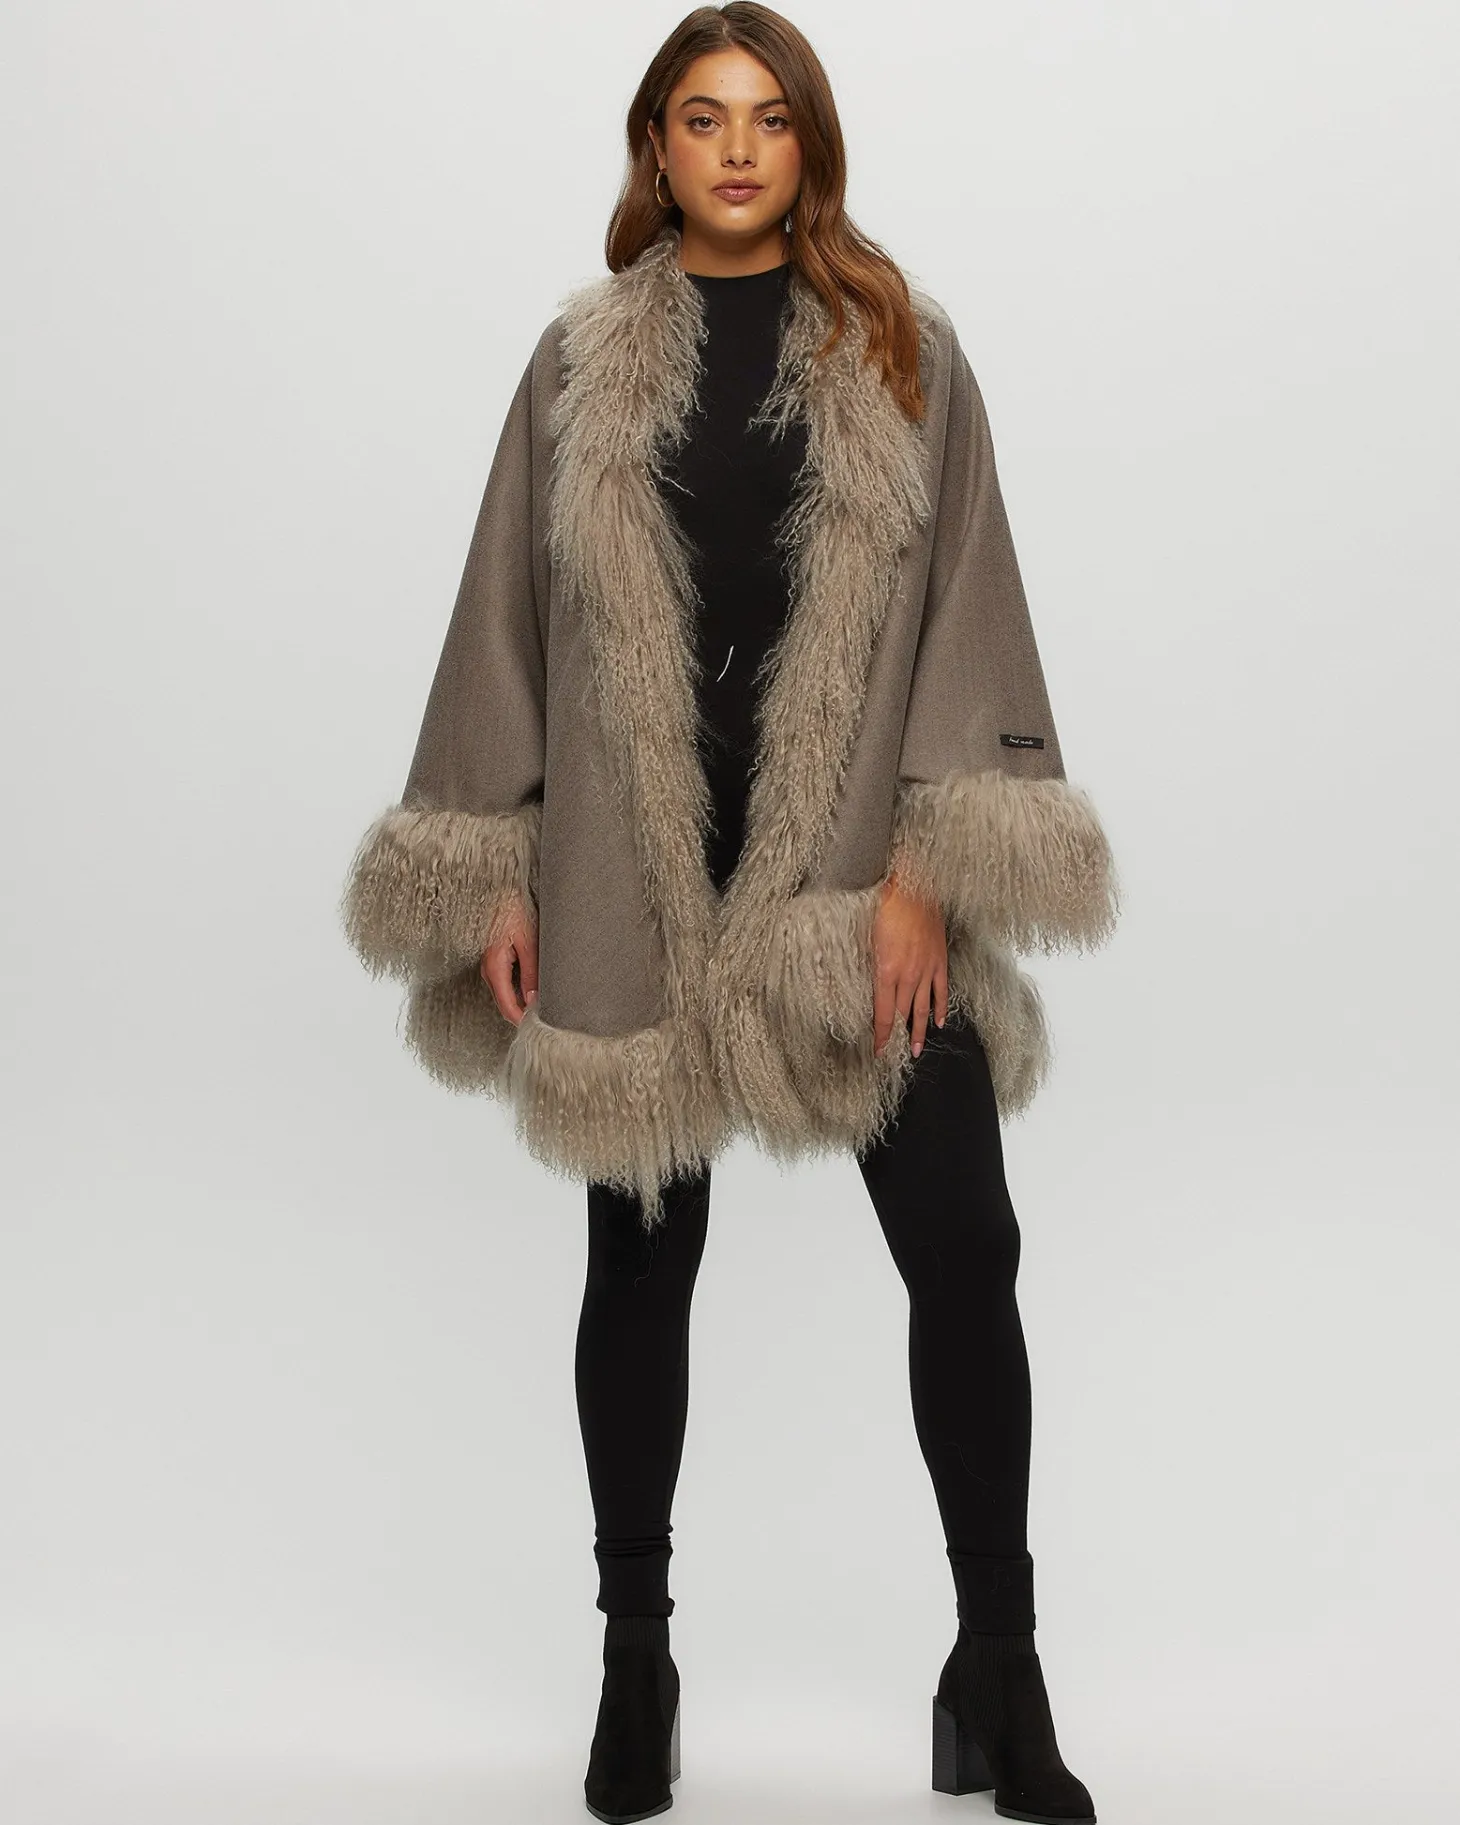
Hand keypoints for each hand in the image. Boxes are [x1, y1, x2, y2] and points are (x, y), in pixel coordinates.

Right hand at [480, 895, 538, 1025]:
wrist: (499, 894)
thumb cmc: (513, 912)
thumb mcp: (529, 942)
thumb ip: (531, 973)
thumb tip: (534, 999)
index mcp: (495, 967)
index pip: (507, 1007)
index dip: (523, 1020)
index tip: (540, 1025)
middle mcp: (488, 971)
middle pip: (506, 1004)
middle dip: (525, 1013)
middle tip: (548, 1016)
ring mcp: (490, 968)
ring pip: (506, 996)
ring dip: (523, 1002)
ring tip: (545, 1003)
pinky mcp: (495, 963)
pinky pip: (506, 985)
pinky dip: (519, 992)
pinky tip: (534, 989)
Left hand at [871, 871, 947, 1058]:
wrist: (915, 889)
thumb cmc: (886, 908)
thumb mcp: (868, 939)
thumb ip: (870, 966)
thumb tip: (867, 986)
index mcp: (886, 972)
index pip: (883, 1014)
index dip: (881, 1036)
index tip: (879, 1051)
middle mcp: (907, 976)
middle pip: (902, 1014)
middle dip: (899, 1037)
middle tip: (897, 1055)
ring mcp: (926, 970)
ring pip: (923, 1008)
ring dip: (921, 1030)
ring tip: (919, 1049)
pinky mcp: (939, 961)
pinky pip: (941, 991)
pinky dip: (941, 1008)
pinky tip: (940, 1021)